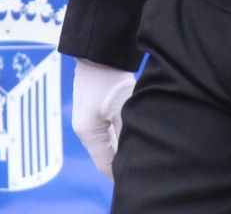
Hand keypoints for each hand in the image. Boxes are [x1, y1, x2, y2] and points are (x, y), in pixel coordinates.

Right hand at [71, 58, 136, 175]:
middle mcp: (85, 130)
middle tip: (145, 164)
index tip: (139, 177)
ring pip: (108, 142)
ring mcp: (88, 119)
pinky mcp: (94, 109)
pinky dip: (119, 133)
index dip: (122, 175)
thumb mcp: (122, 110)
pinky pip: (107, 129)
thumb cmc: (109, 80)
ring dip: (123, 146)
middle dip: (123, 161)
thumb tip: (135, 155)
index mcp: (89, 134)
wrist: (98, 52)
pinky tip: (134, 131)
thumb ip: (126, 135)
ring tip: (142, 149)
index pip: (106, 166)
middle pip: (107, 155)